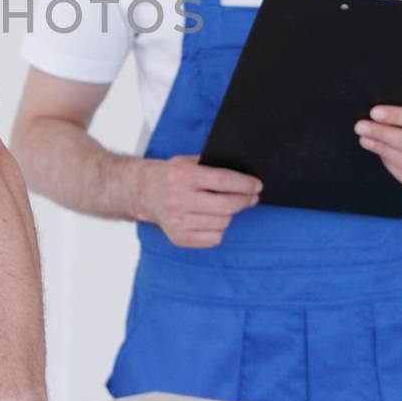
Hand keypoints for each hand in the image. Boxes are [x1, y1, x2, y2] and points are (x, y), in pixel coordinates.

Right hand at [134, 155, 260, 247]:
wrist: (144, 193)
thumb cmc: (172, 175)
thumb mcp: (187, 162)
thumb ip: (211, 167)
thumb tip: (244, 177)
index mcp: (182, 176)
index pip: (222, 181)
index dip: (244, 184)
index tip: (257, 185)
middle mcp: (178, 199)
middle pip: (226, 205)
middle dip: (245, 201)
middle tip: (252, 197)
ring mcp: (177, 221)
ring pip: (223, 223)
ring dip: (231, 214)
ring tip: (226, 206)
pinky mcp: (178, 237)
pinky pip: (214, 238)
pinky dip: (219, 229)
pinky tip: (213, 219)